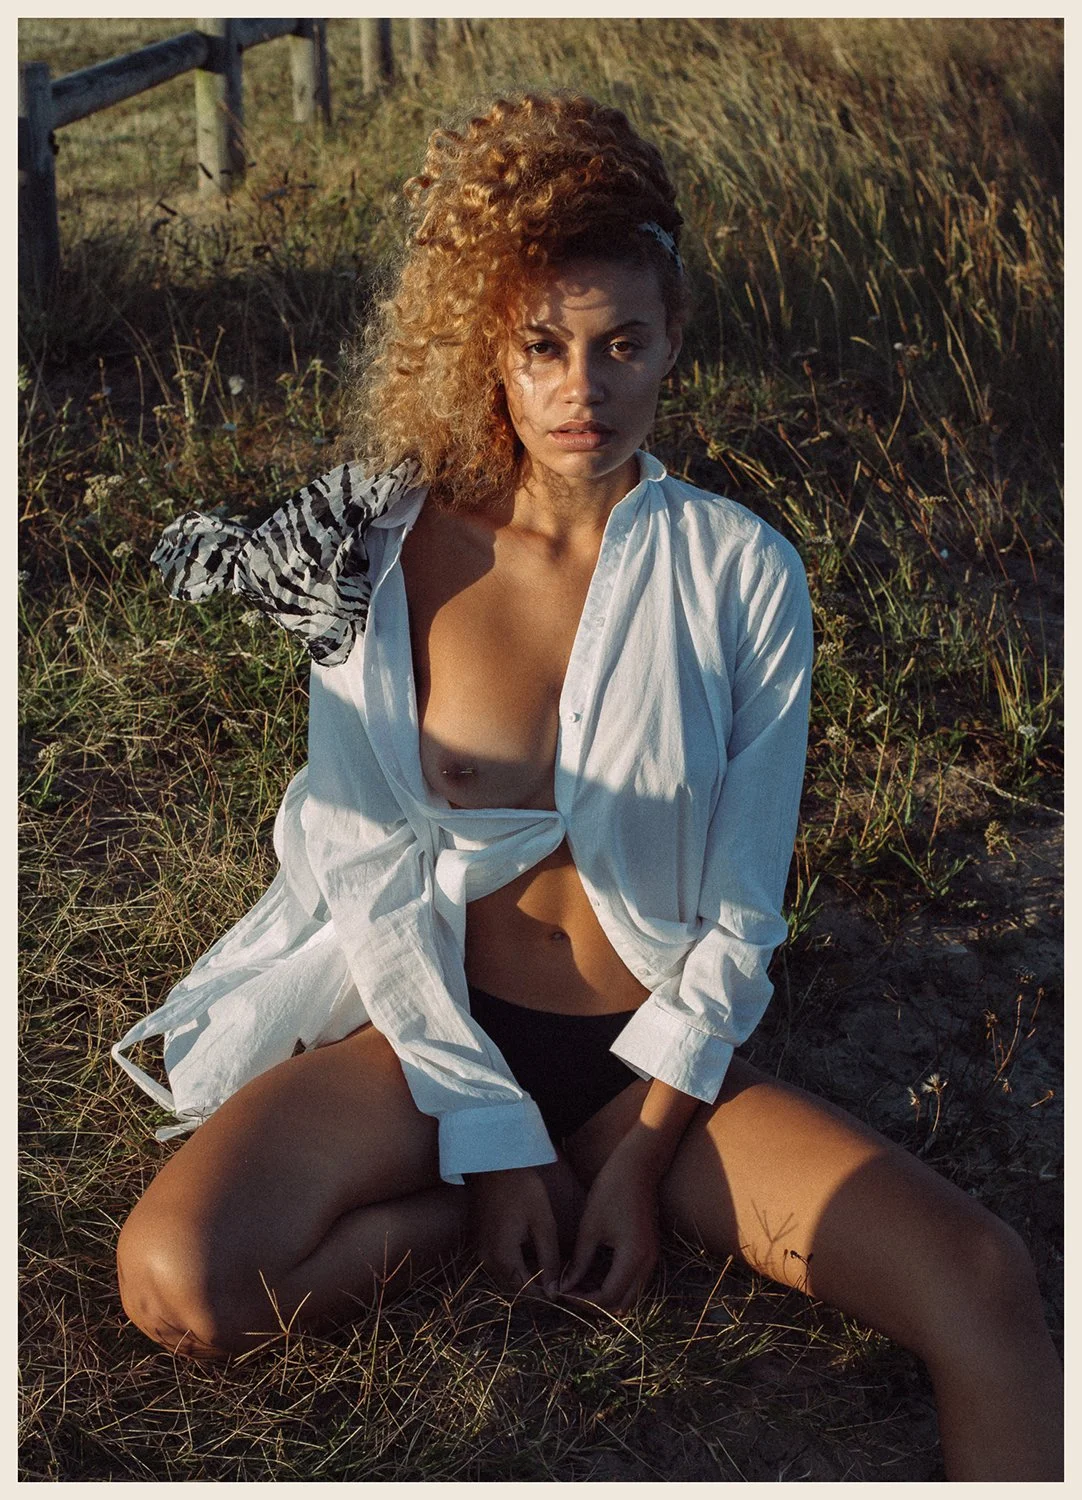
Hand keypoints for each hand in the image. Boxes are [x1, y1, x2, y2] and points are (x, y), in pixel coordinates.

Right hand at [466, 1166, 560, 1297]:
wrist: (491, 1163)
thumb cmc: (521, 1189)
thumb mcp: (542, 1222)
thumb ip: (549, 1259)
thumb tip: (554, 1291)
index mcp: (502, 1257)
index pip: (526, 1291)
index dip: (546, 1293)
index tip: (564, 1288)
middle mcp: (486, 1260)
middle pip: (514, 1287)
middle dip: (536, 1286)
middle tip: (559, 1276)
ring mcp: (479, 1251)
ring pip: (505, 1276)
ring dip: (525, 1275)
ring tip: (548, 1263)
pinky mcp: (478, 1241)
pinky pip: (498, 1263)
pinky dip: (514, 1264)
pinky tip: (530, 1251)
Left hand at [559, 1144, 659, 1312]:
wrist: (637, 1167)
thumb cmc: (610, 1191)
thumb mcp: (590, 1228)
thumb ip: (580, 1262)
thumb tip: (565, 1287)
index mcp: (633, 1258)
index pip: (608, 1298)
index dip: (583, 1301)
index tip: (563, 1293)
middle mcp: (647, 1264)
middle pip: (622, 1304)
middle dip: (595, 1305)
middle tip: (571, 1294)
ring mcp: (651, 1259)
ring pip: (629, 1295)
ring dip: (605, 1296)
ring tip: (579, 1285)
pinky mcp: (649, 1252)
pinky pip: (633, 1281)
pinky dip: (614, 1284)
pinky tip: (593, 1274)